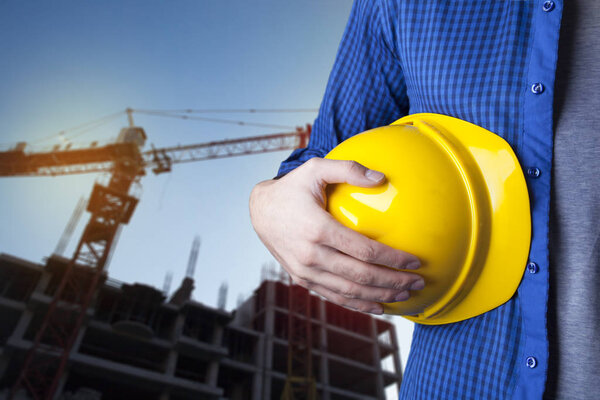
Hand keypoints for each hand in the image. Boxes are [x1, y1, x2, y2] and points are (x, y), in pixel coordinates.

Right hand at [249, 158, 423, 314]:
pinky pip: (333, 297)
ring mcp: (304, 271)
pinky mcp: (302, 280)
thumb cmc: (291, 188)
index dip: (393, 258)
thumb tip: (382, 177)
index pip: (364, 250)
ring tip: (404, 295)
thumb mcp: (315, 169)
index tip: (415, 260)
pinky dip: (358, 305)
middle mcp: (310, 255)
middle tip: (418, 282)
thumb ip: (348, 169)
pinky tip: (378, 306)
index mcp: (318, 229)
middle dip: (393, 281)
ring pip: (349, 292)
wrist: (260, 212)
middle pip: (360, 276)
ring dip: (380, 296)